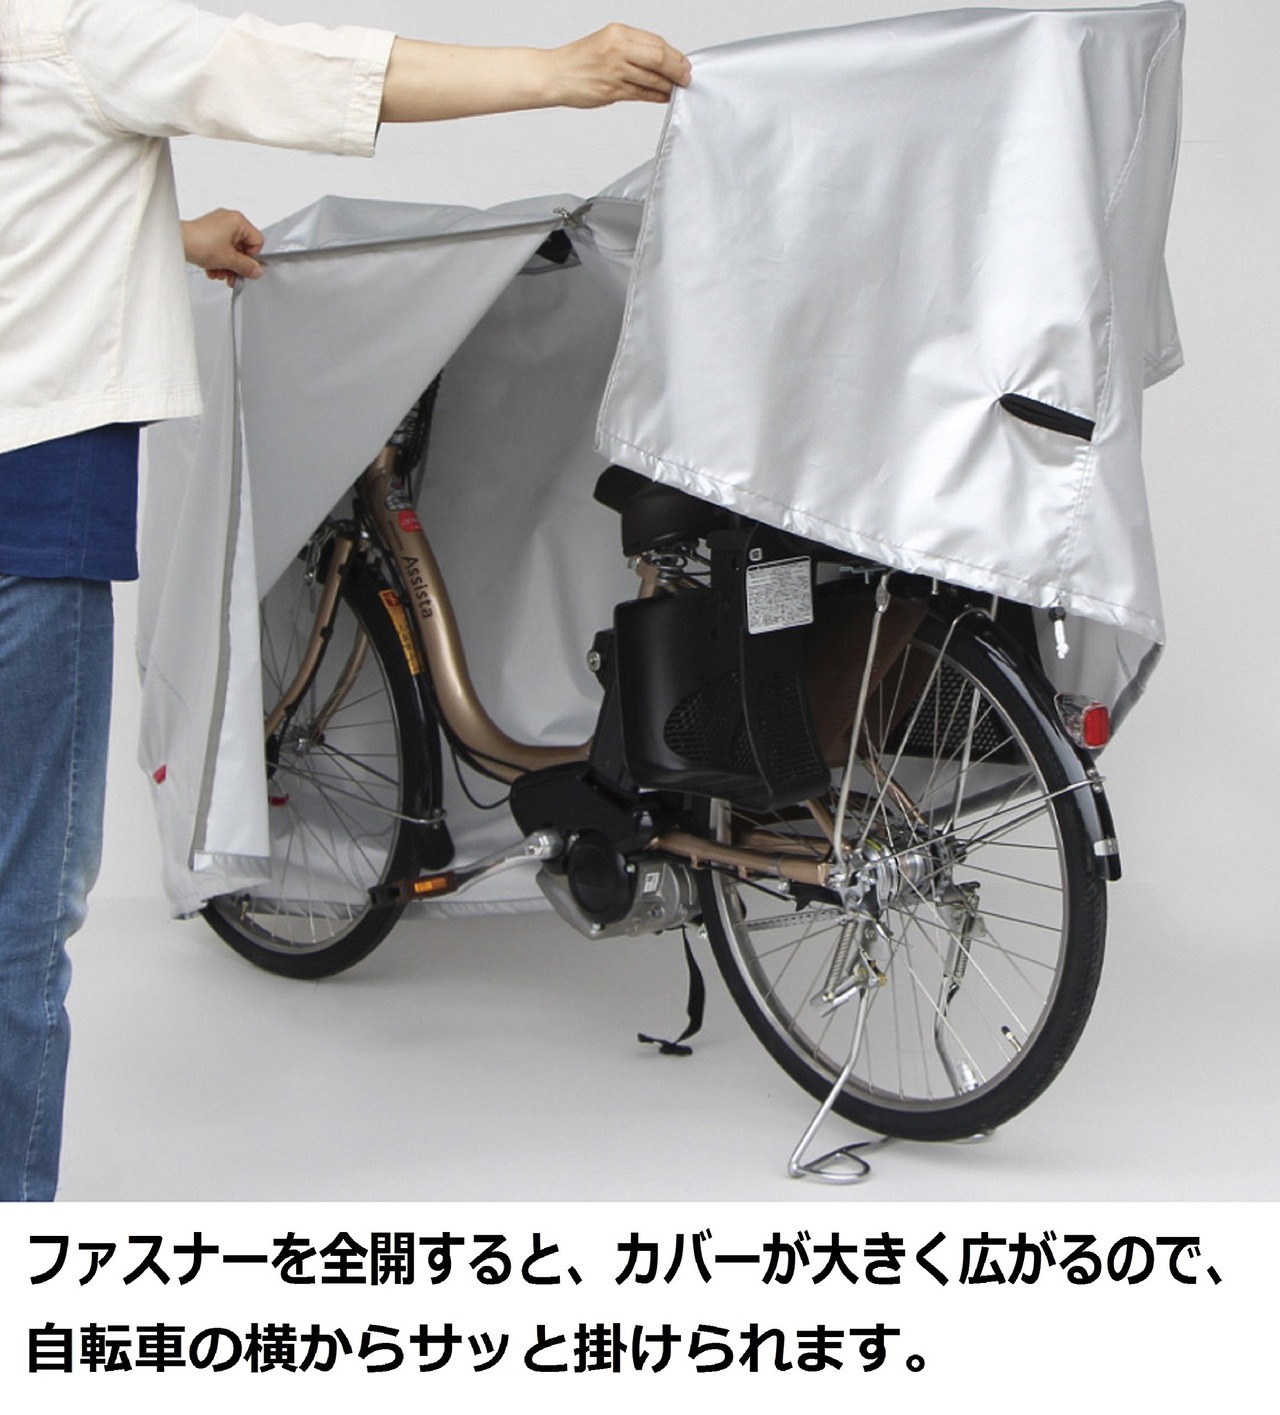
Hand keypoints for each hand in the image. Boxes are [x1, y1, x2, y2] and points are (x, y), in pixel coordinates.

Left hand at [180, 209, 264, 286]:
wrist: (177, 241)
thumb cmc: (199, 243)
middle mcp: (229, 219)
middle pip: (243, 247)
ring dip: (226, 265)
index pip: (257, 242)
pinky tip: (212, 268)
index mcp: (238, 220)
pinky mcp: (208, 230)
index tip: (243, 267)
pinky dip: (218, 259)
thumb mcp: (230, 260)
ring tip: (219, 273)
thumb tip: (256, 271)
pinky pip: (220, 246)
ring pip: (231, 249)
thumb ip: (247, 267)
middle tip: (232, 274)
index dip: (251, 258)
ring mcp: (217, 224)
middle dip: (236, 264)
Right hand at [542, 24, 691, 106]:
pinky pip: (641, 93)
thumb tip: (659, 58)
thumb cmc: (579, 61)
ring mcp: (615, 71)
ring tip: (677, 88)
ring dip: (669, 85)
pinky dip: (656, 95)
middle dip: (677, 69)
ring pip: (652, 77)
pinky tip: (664, 96)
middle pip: (659, 57)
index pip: (655, 41)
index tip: (683, 62)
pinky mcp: (611, 90)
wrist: (553, 75)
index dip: (674, 54)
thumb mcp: (606, 42)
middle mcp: (617, 49)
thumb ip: (631, 48)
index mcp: (618, 33)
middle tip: (686, 77)